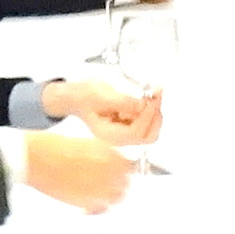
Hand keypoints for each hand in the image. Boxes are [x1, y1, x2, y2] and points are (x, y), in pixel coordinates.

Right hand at [22, 126, 135, 213]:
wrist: (35, 159)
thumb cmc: (53, 147)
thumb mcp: (85, 144)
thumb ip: (102, 156)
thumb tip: (109, 166)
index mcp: (110, 153)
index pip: (128, 166)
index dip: (122, 171)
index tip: (117, 173)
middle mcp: (110, 170)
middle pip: (126, 183)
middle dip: (118, 185)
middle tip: (107, 186)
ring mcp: (101, 187)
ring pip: (117, 198)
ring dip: (110, 197)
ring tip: (98, 196)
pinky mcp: (89, 202)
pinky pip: (101, 208)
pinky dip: (97, 208)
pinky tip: (87, 204)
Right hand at [48, 79, 165, 145]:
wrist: (78, 97)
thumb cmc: (84, 97)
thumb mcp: (101, 94)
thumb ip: (123, 101)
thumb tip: (142, 105)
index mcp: (108, 135)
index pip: (135, 132)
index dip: (146, 116)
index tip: (151, 100)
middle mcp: (119, 139)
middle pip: (147, 136)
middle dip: (155, 116)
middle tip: (156, 97)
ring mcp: (126, 134)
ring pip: (150, 129)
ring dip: (155, 112)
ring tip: (153, 94)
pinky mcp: (131, 126)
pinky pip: (147, 122)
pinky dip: (151, 110)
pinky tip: (148, 98)